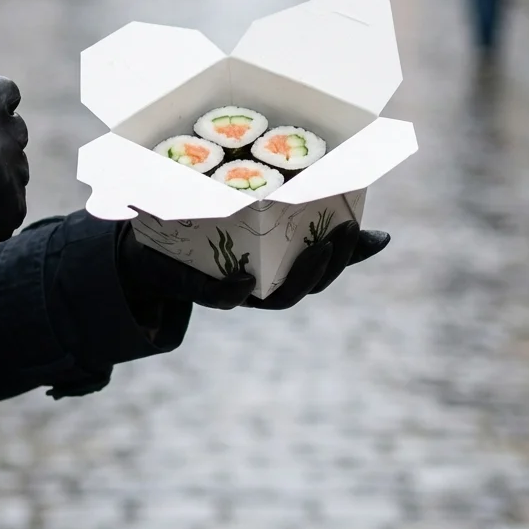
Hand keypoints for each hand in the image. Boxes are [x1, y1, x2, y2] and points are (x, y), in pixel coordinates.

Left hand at [118, 220, 388, 313]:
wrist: (149, 257)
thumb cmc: (210, 242)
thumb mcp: (259, 229)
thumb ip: (310, 229)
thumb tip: (379, 235)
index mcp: (276, 273)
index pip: (324, 272)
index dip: (349, 258)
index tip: (369, 232)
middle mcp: (260, 288)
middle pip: (306, 287)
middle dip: (331, 264)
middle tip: (345, 232)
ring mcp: (232, 291)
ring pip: (275, 300)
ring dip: (301, 278)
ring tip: (319, 249)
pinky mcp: (196, 288)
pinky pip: (219, 299)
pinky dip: (233, 295)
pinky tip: (244, 282)